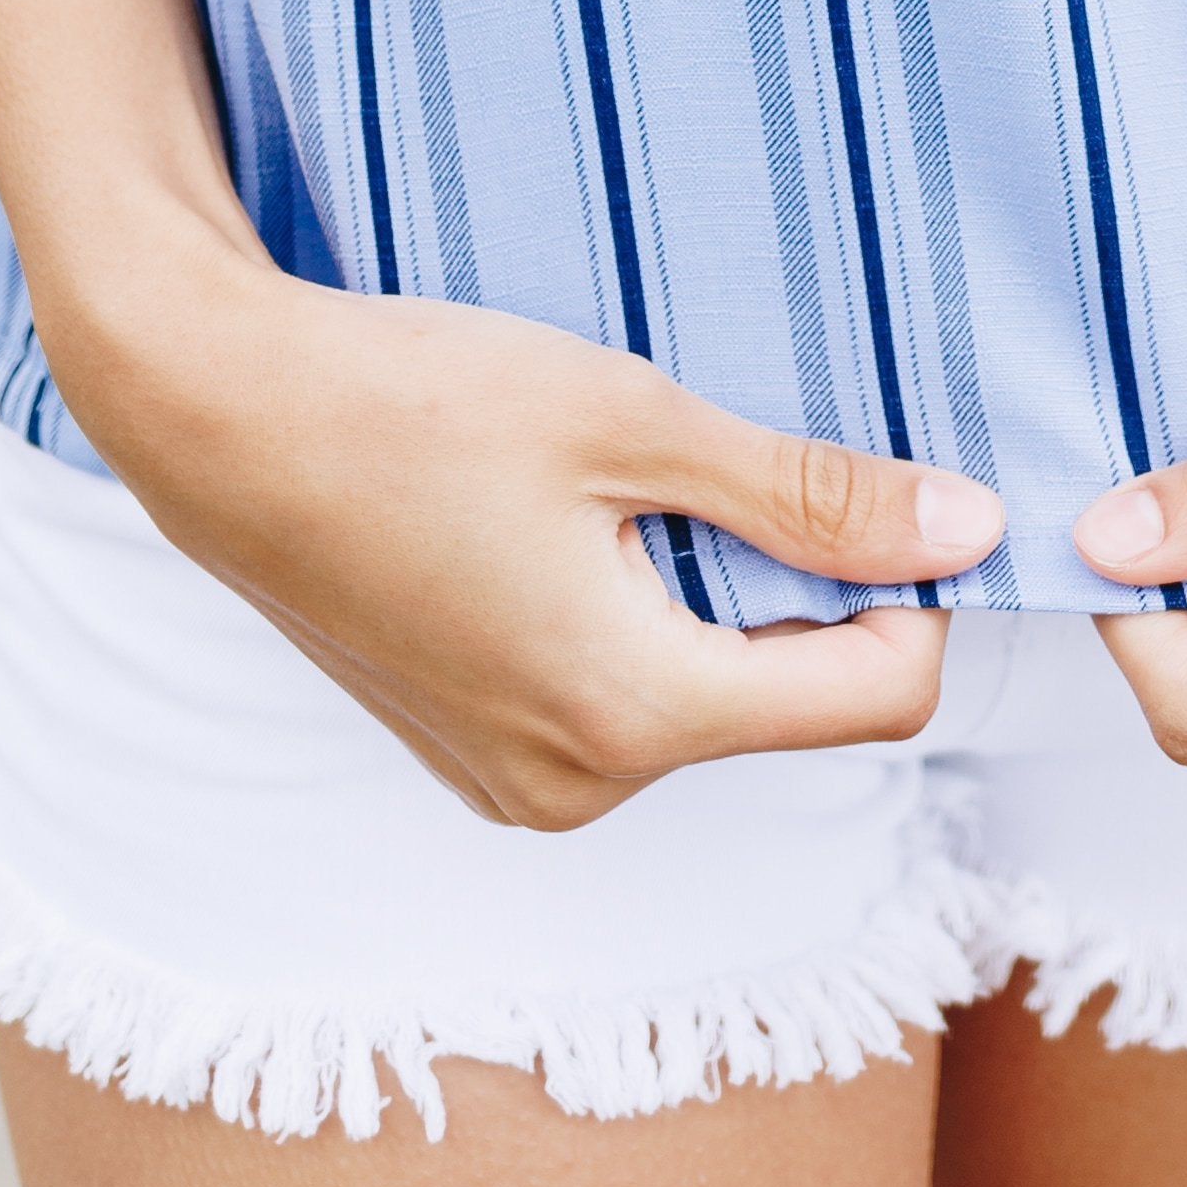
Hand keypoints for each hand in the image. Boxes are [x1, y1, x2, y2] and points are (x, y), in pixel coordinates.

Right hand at [52, 231, 1003, 830]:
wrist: (218, 416)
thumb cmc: (415, 398)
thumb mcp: (634, 418)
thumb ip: (809, 491)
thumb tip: (968, 528)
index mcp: (630, 714)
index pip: (877, 697)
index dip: (914, 590)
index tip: (877, 486)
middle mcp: (577, 788)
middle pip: (791, 702)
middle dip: (803, 588)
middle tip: (730, 461)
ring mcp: (515, 786)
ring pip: (703, 700)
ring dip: (711, 599)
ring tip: (624, 484)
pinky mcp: (472, 758)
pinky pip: (617, 705)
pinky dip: (633, 621)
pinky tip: (562, 525)